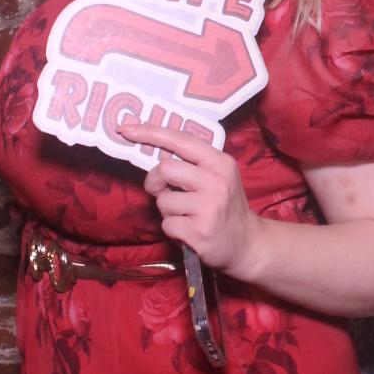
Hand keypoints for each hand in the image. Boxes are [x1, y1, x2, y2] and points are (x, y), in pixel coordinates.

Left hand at [115, 117, 264, 277]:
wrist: (247, 244)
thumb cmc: (225, 207)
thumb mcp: (218, 177)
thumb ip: (191, 164)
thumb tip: (154, 153)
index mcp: (220, 162)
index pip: (181, 139)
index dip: (150, 132)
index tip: (126, 129)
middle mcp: (217, 181)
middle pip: (165, 168)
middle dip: (156, 182)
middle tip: (164, 192)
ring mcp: (210, 207)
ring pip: (163, 200)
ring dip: (167, 210)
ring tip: (186, 216)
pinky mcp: (200, 231)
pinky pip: (167, 224)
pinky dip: (172, 229)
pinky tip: (189, 231)